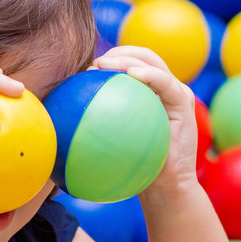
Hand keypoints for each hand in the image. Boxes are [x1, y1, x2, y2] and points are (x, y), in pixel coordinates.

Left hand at [93, 46, 198, 198]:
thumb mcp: (111, 143)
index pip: (129, 64)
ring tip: (106, 64)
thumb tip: (56, 120)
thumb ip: (95, 126)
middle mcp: (164, 88)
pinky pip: (166, 83)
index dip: (110, 59)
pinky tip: (133, 75)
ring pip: (153, 63)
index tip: (88, 68)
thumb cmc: (134, 168)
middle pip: (142, 56)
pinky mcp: (184, 103)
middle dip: (118, 53)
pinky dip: (150, 75)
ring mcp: (176, 93)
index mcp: (148, 93)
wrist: (165, 188)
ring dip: (128, 58)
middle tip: (95, 64)